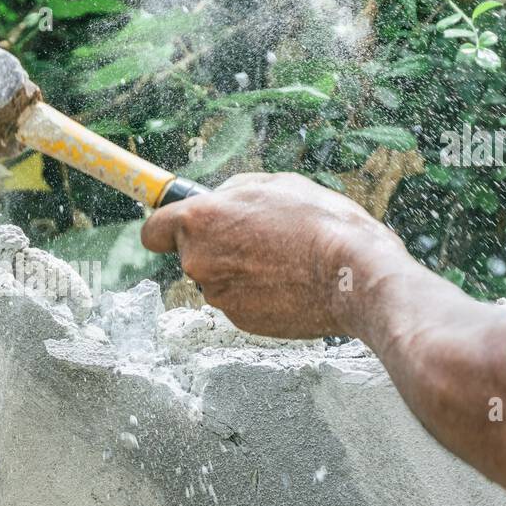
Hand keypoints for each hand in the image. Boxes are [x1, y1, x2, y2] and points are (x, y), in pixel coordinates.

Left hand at [141, 172, 401, 337]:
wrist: (353, 275)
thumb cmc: (319, 224)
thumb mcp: (275, 184)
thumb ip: (233, 192)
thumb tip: (218, 200)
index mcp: (200, 221)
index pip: (153, 231)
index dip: (167, 229)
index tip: (176, 229)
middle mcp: (198, 261)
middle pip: (191, 254)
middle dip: (216, 247)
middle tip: (258, 238)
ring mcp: (217, 295)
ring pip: (218, 279)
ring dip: (239, 271)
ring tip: (283, 260)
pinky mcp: (238, 320)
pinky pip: (239, 301)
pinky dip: (257, 294)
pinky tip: (288, 283)